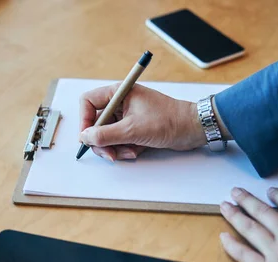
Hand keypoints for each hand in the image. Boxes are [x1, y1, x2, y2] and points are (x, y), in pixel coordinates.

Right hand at [78, 84, 204, 160]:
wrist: (193, 129)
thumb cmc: (169, 120)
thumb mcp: (132, 130)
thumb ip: (105, 135)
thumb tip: (85, 137)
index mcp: (119, 93)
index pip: (88, 102)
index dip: (85, 120)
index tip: (87, 137)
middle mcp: (121, 103)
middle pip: (96, 123)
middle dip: (102, 141)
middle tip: (109, 153)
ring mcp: (127, 116)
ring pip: (107, 135)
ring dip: (115, 148)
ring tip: (130, 152)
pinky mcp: (134, 128)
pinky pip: (119, 141)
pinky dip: (125, 149)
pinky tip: (137, 150)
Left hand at [219, 187, 277, 261]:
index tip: (269, 192)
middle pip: (264, 213)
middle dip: (248, 200)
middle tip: (235, 192)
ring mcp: (277, 255)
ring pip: (250, 229)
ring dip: (235, 216)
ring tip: (224, 206)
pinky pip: (244, 256)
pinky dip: (232, 245)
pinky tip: (223, 237)